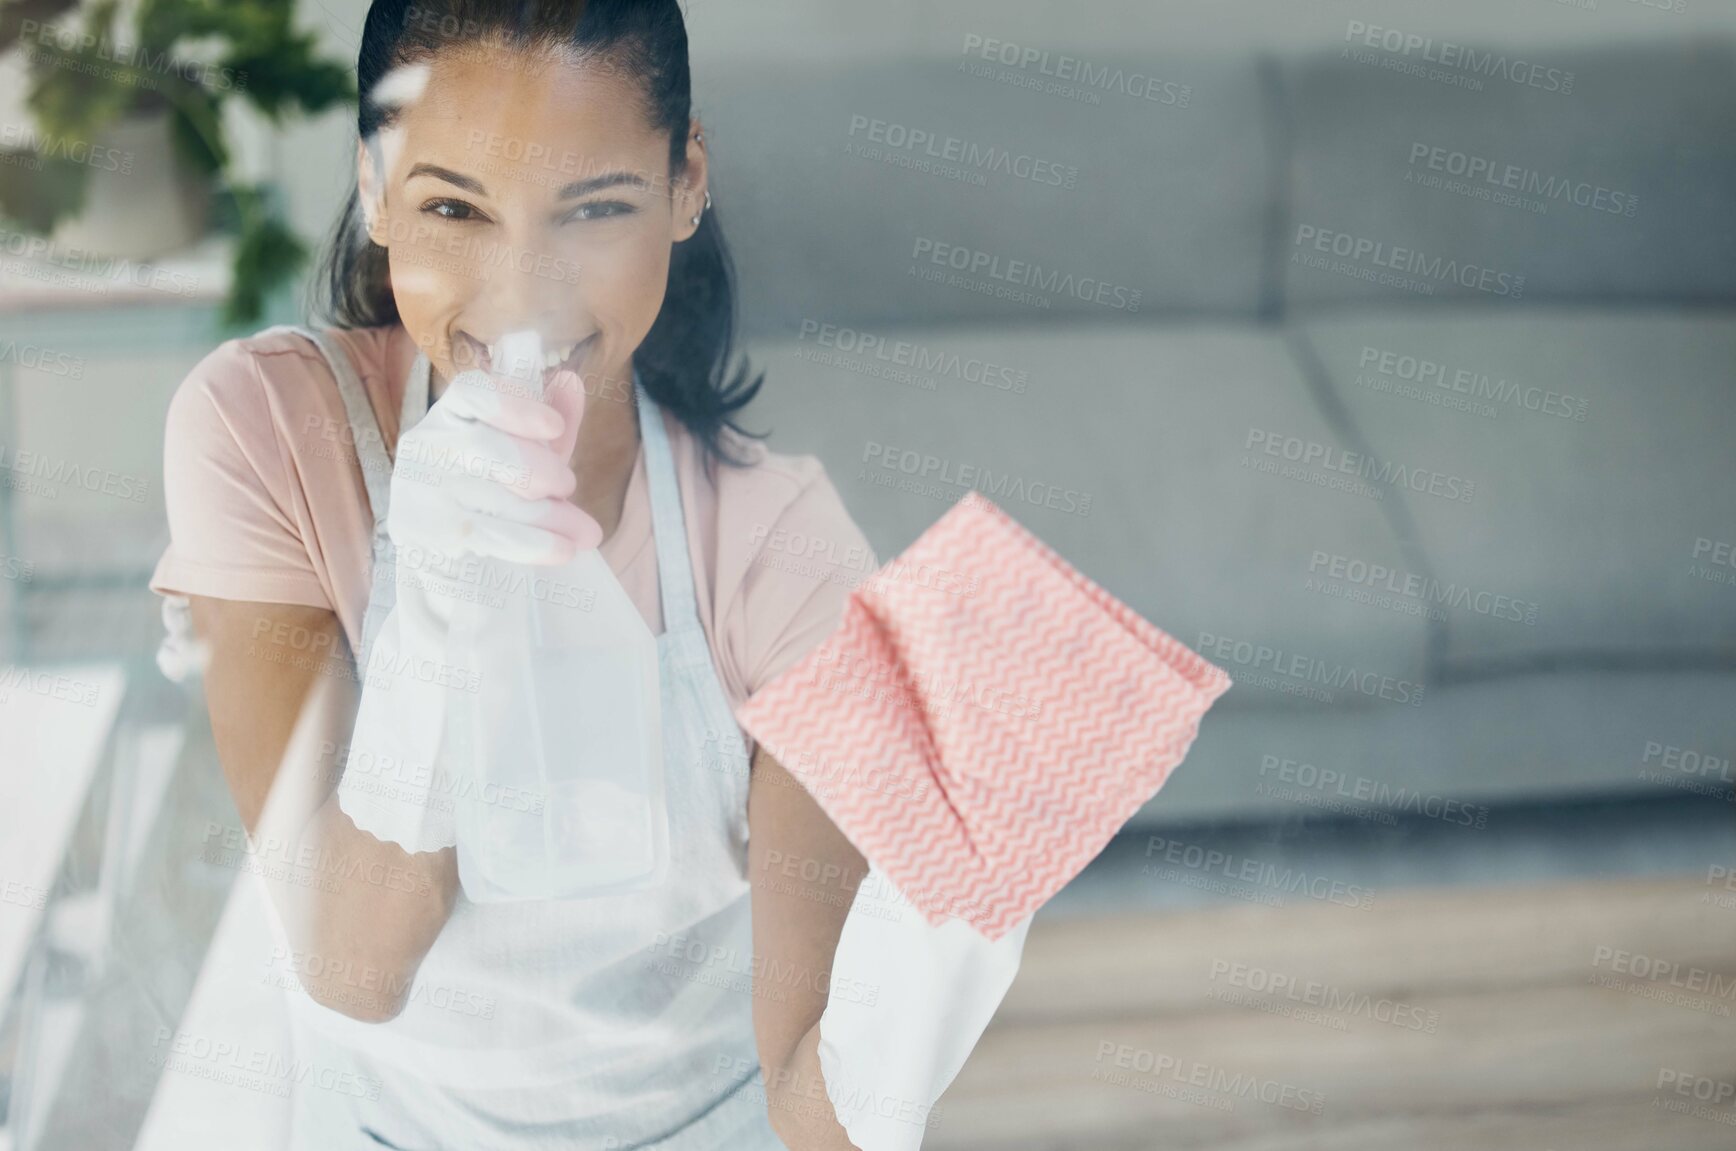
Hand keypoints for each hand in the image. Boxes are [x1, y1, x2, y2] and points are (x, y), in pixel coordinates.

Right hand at [388, 366, 600, 565]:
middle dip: (541, 471)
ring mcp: (420, 491)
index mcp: (451, 416)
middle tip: (569, 486)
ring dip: (550, 515)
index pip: (471, 392)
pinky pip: (489, 536)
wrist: (457, 569)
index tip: (555, 427)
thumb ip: (550, 426)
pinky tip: (563, 550)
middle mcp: (427, 445)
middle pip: (486, 447)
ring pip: (493, 496)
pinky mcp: (425, 535)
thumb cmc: (497, 502)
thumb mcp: (530, 461)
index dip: (514, 405)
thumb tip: (570, 382)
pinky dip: (535, 544)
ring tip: (586, 533)